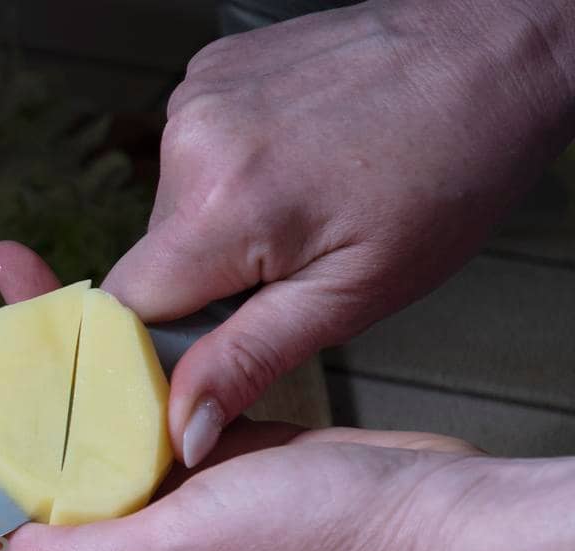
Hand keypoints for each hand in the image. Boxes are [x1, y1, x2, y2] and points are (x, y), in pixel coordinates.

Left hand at [0, 242, 500, 550]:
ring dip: (37, 362)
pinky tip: (79, 313)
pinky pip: (126, 410)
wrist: (438, 520)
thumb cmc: (319, 545)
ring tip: (10, 290)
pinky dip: (100, 363)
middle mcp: (118, 550)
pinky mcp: (201, 463)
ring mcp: (160, 505)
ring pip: (71, 430)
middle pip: (23, 466)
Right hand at [102, 0, 574, 466]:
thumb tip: (180, 429)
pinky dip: (233, 173)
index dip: (159, 344)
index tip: (208, 352)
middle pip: (152, 259)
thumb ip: (248, 361)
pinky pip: (193, 154)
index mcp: (220, 208)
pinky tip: (296, 161)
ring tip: (304, 206)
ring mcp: (197, 97)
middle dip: (205, 282)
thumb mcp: (354, 295)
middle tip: (290, 268)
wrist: (493, 54)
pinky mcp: (210, 71)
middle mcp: (192, 141)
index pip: (125, 310)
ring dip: (222, 227)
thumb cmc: (451, 172)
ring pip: (174, 209)